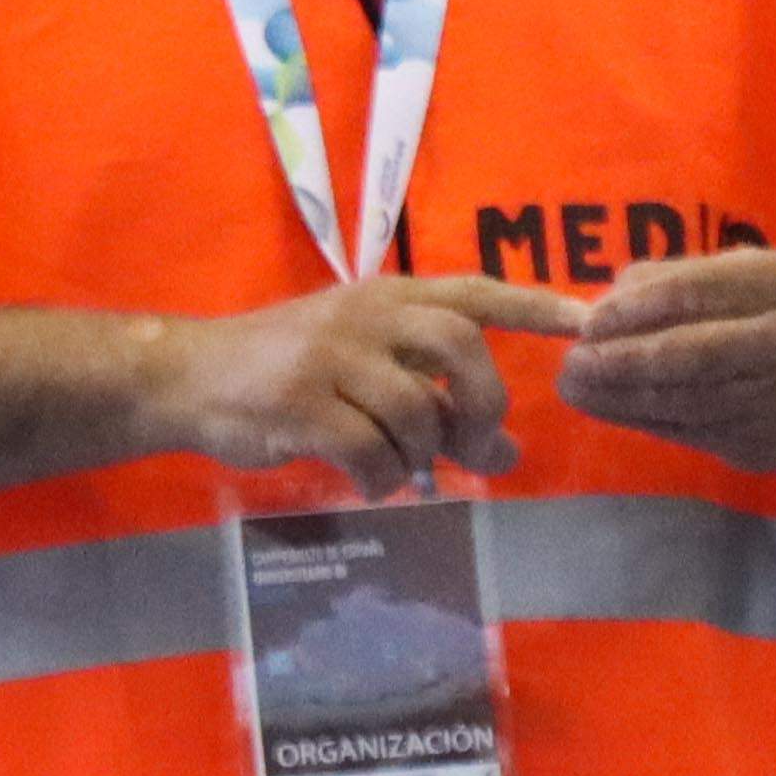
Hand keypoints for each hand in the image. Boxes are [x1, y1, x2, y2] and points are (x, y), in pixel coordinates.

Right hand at [142, 274, 583, 495]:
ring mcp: (329, 357)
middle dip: (482, 402)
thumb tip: (509, 453)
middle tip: (476, 447)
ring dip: (422, 454)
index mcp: (386, 297)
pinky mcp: (298, 403)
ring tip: (403, 470)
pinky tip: (368, 484)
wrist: (187, 377)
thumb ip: (436, 402)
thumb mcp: (365, 370)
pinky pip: (368, 451)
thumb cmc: (287, 372)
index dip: (534, 303)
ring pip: (415, 409)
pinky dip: (381, 480)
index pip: (474, 291)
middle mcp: (364, 315)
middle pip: (459, 343)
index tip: (587, 321)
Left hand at [558, 243, 775, 474]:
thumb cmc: (773, 316)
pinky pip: (691, 431)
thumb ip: (670, 279)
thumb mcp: (736, 277)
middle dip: (621, 361)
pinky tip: (609, 409)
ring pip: (685, 400)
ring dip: (620, 399)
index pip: (692, 292)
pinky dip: (642, 420)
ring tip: (575, 390)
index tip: (587, 323)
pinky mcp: (766, 443)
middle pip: (689, 354)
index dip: (632, 310)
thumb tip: (601, 306)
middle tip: (571, 365)